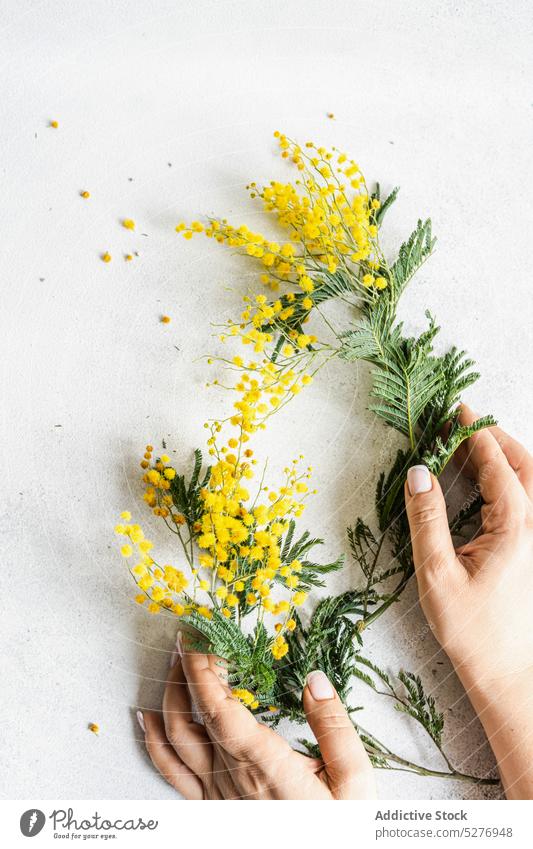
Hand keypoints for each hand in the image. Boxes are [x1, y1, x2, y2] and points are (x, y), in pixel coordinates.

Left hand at [137, 636, 375, 799]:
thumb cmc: (339, 829)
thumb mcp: (353, 780)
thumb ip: (333, 726)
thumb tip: (314, 679)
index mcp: (264, 764)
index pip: (218, 707)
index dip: (202, 670)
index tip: (200, 638)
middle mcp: (231, 777)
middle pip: (190, 716)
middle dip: (185, 670)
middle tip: (190, 639)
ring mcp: (216, 794)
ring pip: (175, 740)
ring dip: (169, 697)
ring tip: (173, 665)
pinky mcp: (212, 806)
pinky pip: (171, 773)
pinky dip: (153, 741)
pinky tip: (147, 718)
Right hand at [404, 405, 532, 797]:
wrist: (504, 670)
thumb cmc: (470, 629)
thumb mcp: (437, 573)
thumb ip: (427, 517)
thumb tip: (419, 471)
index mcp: (515, 527)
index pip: (498, 464)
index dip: (476, 432)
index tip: (457, 408)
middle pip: (524, 464)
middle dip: (495, 435)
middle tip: (463, 419)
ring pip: (530, 479)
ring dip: (504, 454)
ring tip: (471, 440)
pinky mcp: (532, 548)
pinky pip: (527, 498)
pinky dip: (507, 477)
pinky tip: (484, 478)